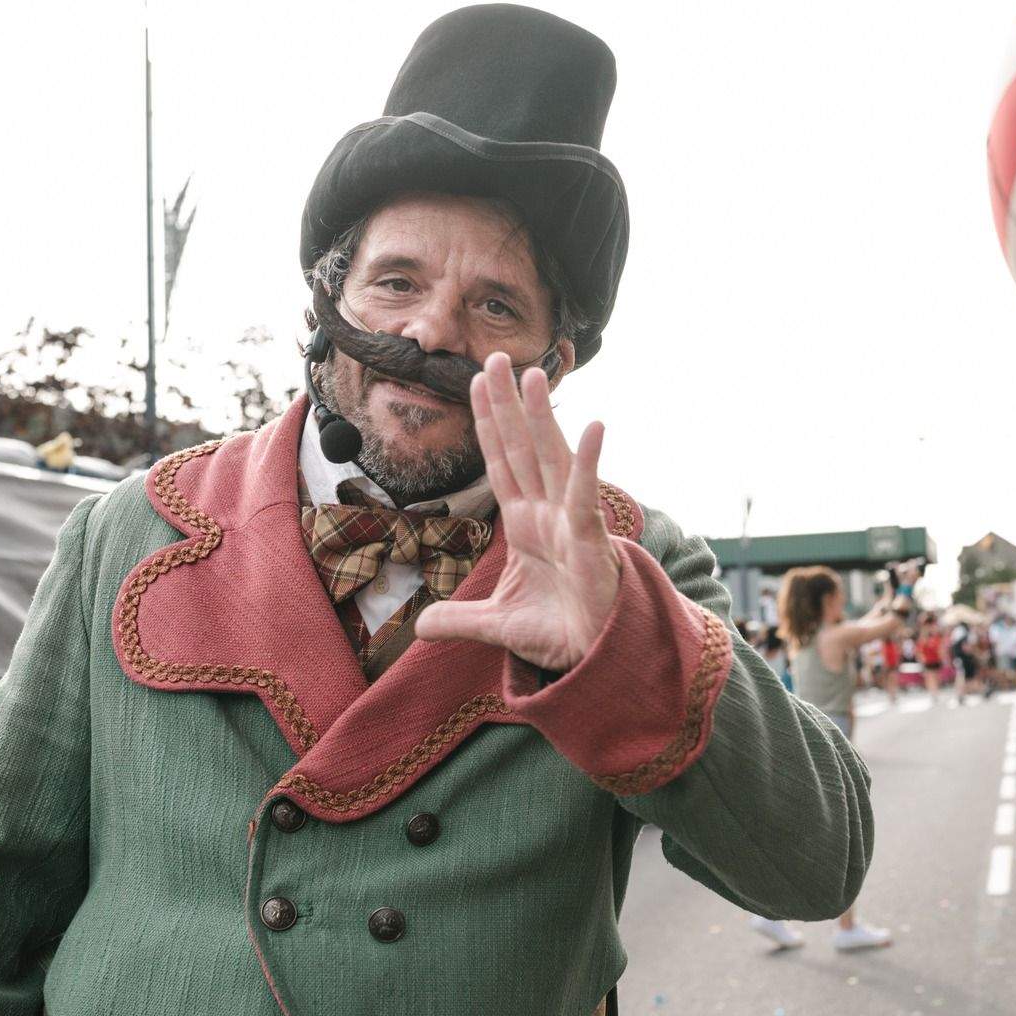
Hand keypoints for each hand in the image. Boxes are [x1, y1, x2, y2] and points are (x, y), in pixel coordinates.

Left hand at [413, 352, 622, 670]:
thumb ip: (458, 620)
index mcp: (525, 525)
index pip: (500, 463)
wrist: (596, 658)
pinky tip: (594, 427)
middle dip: (507, 403)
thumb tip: (419, 627)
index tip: (474, 384)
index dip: (487, 424)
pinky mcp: (589, 540)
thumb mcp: (497, 626)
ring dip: (543, 417)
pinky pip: (586, 495)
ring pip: (551, 458)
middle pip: (521, 447)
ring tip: (534, 374)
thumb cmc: (559, 632)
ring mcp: (569, 522)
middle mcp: (547, 513)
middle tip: (494, 356)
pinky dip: (589, 462)